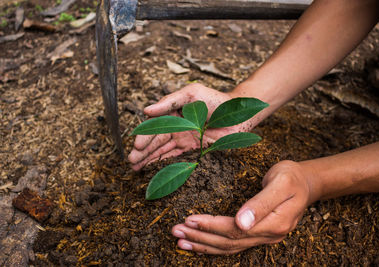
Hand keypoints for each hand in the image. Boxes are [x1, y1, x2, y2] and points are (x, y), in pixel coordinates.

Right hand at [128, 83, 252, 170]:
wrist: (239, 114)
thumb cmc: (215, 99)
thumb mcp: (191, 94)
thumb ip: (169, 102)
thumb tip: (146, 110)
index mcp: (173, 115)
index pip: (155, 127)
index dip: (145, 137)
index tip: (137, 146)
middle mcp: (177, 128)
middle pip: (156, 142)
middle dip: (143, 152)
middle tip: (131, 162)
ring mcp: (185, 140)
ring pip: (163, 151)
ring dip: (149, 160)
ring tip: (136, 168)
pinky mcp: (195, 151)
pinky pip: (177, 159)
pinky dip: (165, 164)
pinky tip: (153, 170)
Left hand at [171, 160, 319, 253]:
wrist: (306, 183)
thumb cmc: (292, 177)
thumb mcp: (281, 182)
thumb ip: (262, 203)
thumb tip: (241, 222)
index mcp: (275, 223)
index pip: (236, 230)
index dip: (212, 226)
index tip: (190, 220)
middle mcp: (269, 235)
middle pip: (229, 242)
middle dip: (201, 237)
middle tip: (176, 230)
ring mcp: (264, 238)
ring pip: (230, 247)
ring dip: (204, 245)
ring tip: (181, 240)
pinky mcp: (259, 235)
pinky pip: (234, 245)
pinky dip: (215, 247)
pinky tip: (199, 245)